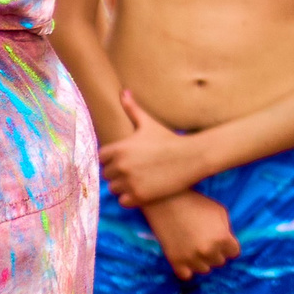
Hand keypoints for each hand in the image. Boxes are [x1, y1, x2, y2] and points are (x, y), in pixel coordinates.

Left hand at [101, 92, 215, 206]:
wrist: (192, 158)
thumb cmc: (169, 139)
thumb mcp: (148, 124)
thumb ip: (132, 109)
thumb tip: (124, 92)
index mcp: (118, 149)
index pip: (102, 158)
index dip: (112, 159)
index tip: (124, 159)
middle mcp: (120, 166)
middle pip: (107, 175)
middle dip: (117, 174)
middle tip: (133, 172)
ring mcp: (129, 182)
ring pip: (114, 189)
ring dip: (123, 187)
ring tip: (137, 182)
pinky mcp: (140, 196)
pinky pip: (124, 201)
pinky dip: (130, 199)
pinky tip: (142, 192)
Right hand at [141, 190, 238, 279]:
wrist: (163, 200)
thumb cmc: (194, 202)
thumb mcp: (219, 211)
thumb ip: (226, 229)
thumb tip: (227, 240)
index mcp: (222, 239)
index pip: (234, 253)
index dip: (228, 245)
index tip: (219, 239)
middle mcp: (208, 251)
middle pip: (219, 261)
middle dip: (215, 252)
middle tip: (205, 240)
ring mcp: (191, 257)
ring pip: (204, 269)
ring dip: (201, 260)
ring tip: (194, 248)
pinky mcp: (174, 260)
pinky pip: (185, 275)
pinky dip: (186, 269)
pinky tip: (185, 258)